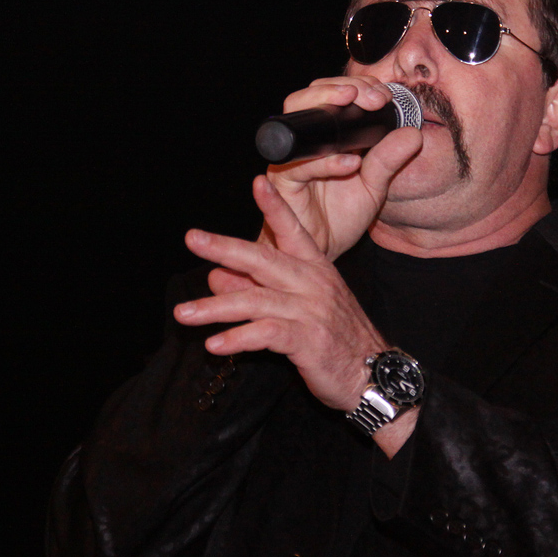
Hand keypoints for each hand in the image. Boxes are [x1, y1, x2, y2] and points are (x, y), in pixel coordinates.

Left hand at [175, 175, 387, 411]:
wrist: (374, 374)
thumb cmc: (337, 339)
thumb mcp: (301, 309)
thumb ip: (257, 290)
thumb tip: (216, 278)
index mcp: (316, 269)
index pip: (293, 231)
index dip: (276, 206)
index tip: (258, 182)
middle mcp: (313, 283)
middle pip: (263, 259)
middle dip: (225, 247)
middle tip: (193, 239)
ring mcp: (311, 311)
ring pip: (255, 300)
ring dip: (214, 307)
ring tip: (183, 313)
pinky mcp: (308, 341)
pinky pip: (265, 334)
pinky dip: (237, 339)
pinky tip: (213, 345)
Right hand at [263, 76, 422, 259]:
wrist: (324, 250)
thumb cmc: (341, 215)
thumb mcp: (374, 185)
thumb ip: (390, 159)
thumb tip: (413, 134)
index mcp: (324, 137)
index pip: (331, 96)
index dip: (355, 87)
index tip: (384, 95)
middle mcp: (303, 143)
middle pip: (306, 97)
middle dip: (339, 88)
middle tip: (371, 97)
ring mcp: (290, 161)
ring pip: (296, 121)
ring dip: (327, 107)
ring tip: (359, 108)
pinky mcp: (282, 183)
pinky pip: (299, 167)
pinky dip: (326, 163)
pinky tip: (350, 163)